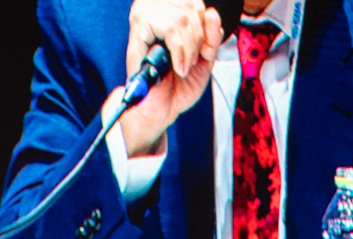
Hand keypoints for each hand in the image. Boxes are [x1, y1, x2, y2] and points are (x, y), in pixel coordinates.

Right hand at [110, 0, 222, 156]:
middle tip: (194, 63)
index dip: (208, 28)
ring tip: (185, 68)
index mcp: (178, 34)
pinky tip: (179, 67)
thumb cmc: (179, 91)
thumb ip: (211, 39)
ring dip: (190, 47)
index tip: (206, 50)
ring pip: (181, 20)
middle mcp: (163, 30)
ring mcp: (151, 34)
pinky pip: (169, 30)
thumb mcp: (204, 62)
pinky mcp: (140, 39)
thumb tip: (211, 13)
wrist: (159, 112)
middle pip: (191, 11)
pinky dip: (180, 50)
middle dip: (200, 40)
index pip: (199, 12)